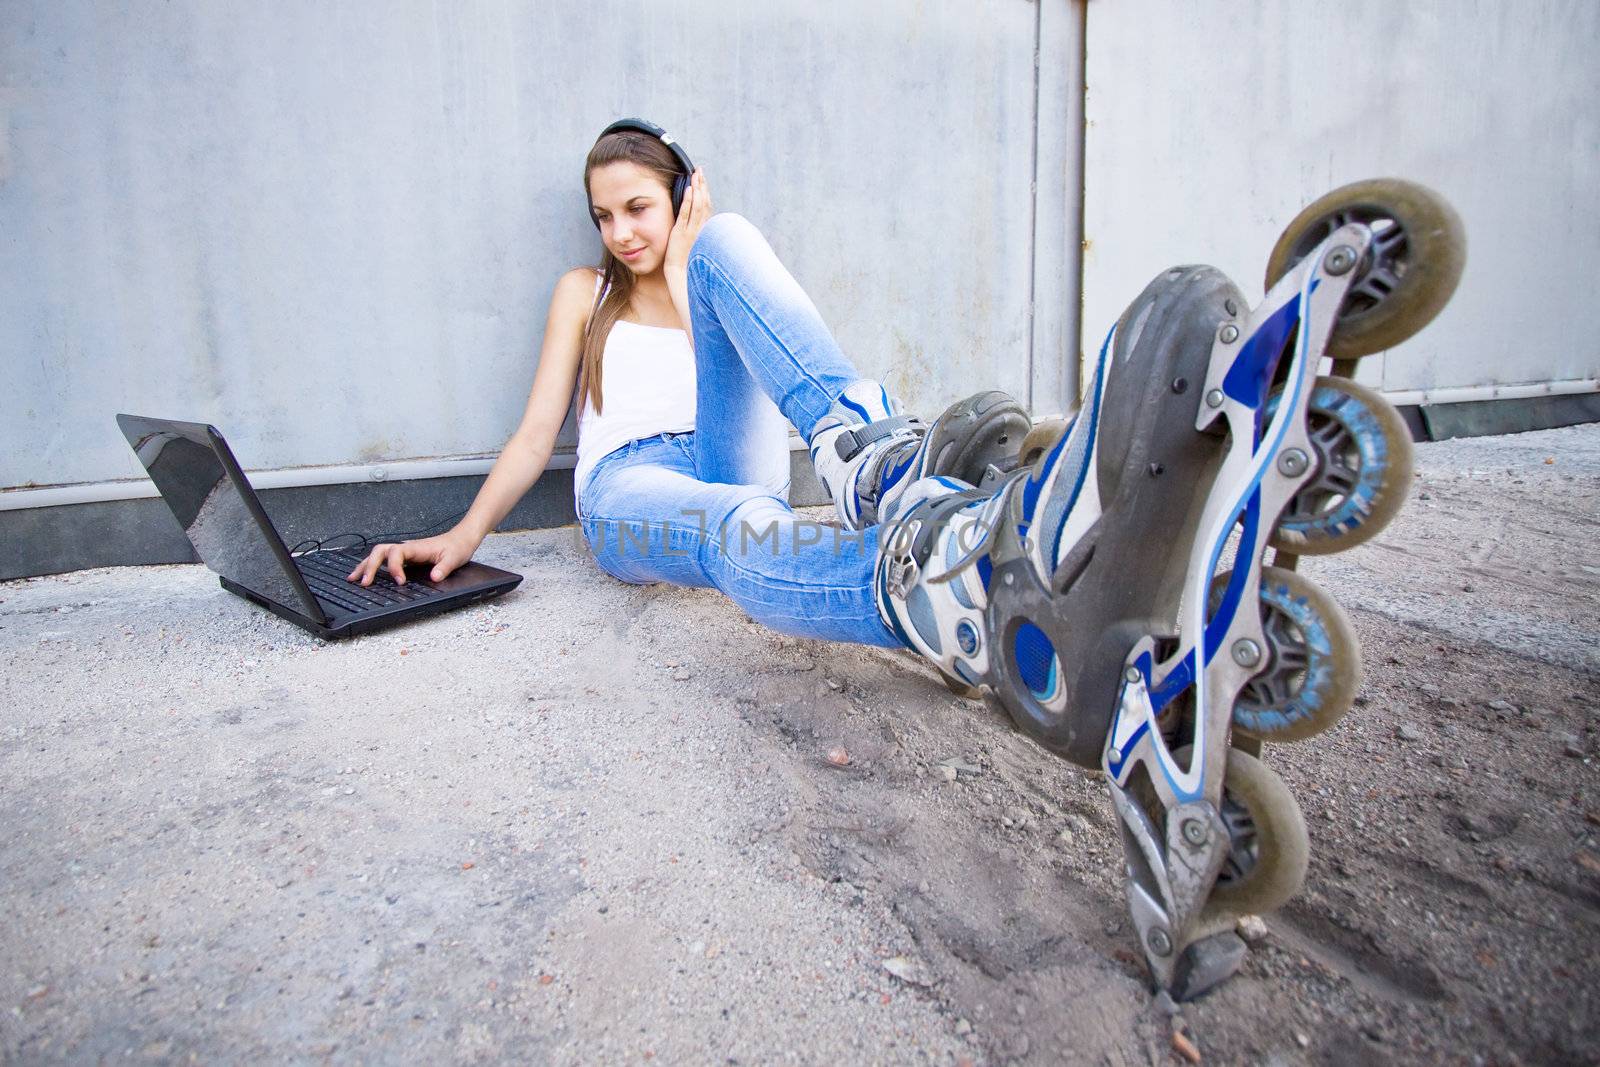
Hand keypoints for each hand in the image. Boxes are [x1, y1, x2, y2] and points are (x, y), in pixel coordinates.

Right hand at [346, 528, 479, 585]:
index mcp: (416, 547)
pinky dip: (373, 566)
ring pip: (379, 555)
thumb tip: (435, 577)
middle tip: (364, 582)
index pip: (396, 554)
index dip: (395, 568)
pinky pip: (385, 560)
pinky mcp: (406, 557)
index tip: (400, 581)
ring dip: (366, 565)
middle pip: (380, 552)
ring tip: (353, 578)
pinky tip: (367, 574)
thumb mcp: (454, 559)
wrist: (461, 539)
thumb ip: (444, 568)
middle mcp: (407, 548)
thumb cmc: (456, 547)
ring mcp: (405, 552)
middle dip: (370, 566)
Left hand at [663, 168, 711, 274]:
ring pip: (698, 206)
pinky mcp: (682, 233)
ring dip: (697, 189)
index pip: (706, 207)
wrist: (681, 276)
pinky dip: (689, 201)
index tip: (703, 180)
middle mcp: (700, 229)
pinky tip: (690, 190)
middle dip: (702, 185)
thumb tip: (696, 223)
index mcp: (704, 230)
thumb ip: (696, 232)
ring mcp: (692, 230)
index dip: (705, 192)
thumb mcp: (693, 244)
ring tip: (696, 174)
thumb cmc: (686, 262)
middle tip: (700, 170)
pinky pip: (687, 215)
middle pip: (704, 202)